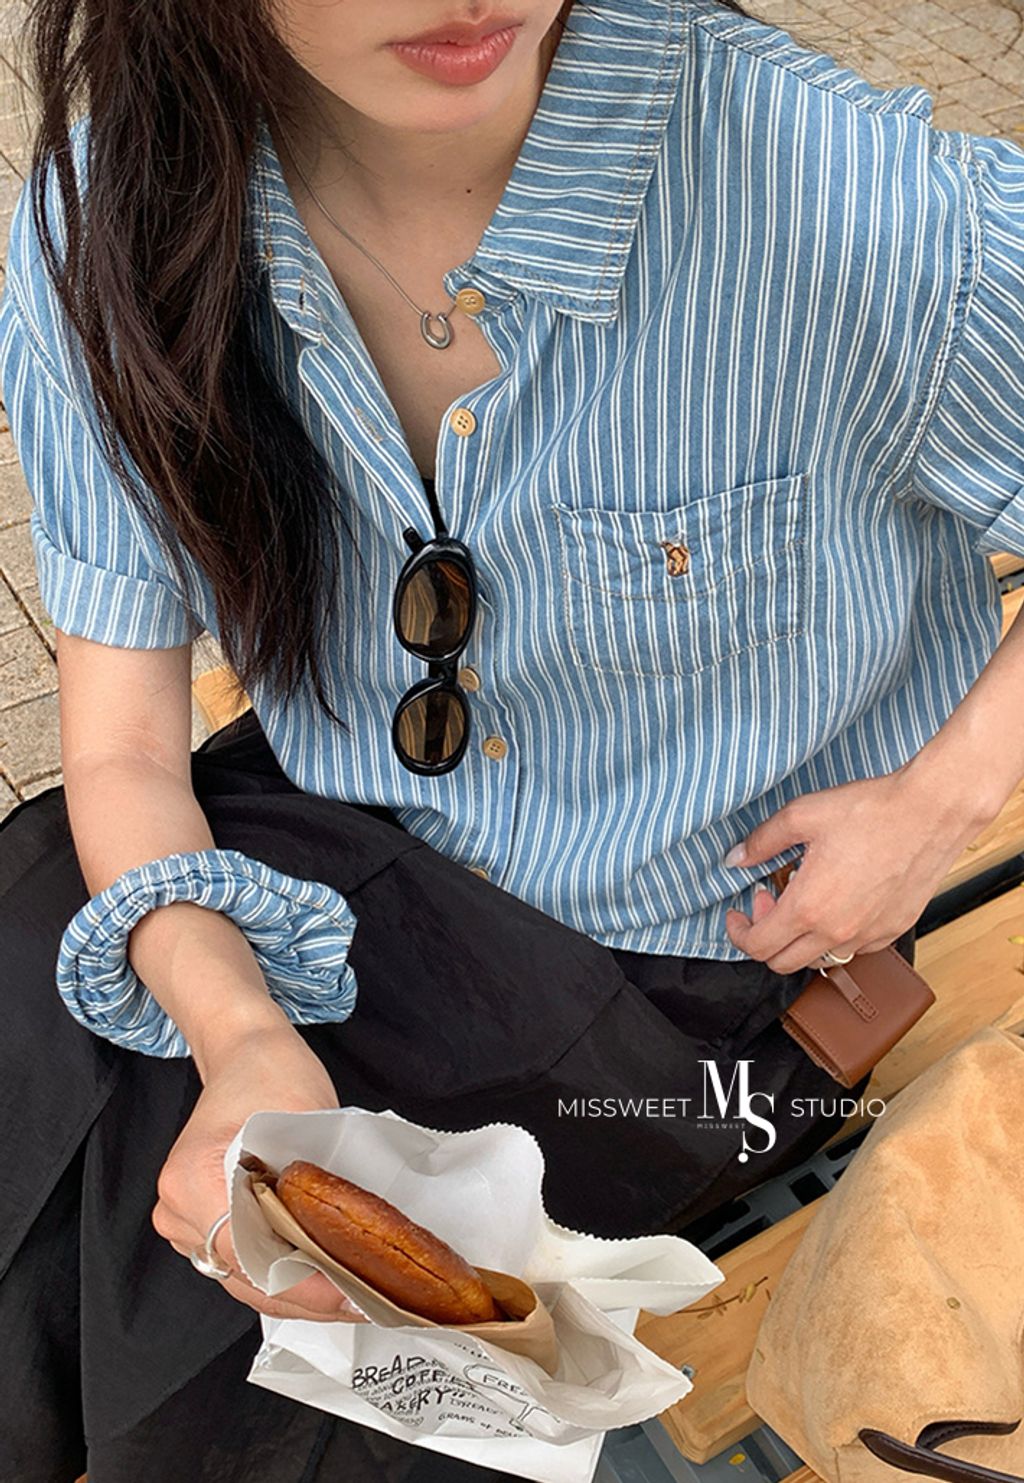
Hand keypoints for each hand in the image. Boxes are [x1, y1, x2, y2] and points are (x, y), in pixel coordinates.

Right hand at [151, 1023, 367, 1322]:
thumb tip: (359, 1250)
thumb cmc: (273, 1073)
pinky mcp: (203, 1225)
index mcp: (192, 1182)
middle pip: (250, 1280)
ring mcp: (185, 1223)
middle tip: (375, 1303)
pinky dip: (288, 1274)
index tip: (356, 1294)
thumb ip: (321, 1186)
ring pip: (249, 1281)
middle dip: (313, 1296)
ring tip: (361, 1295)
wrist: (244, 1052)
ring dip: (304, 1291)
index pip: (252, 1258)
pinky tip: (331, 1277)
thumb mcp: (308, 1119)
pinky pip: (247, 1266)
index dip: (308, 1283)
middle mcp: (177, 1212)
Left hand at [721, 763, 989, 973]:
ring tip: (804, 899)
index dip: (739, 933)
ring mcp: (868, 936)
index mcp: (808, 907)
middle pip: (783, 963)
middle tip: (770, 899)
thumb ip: (762, 842)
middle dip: (765, 936)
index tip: (737, 915)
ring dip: (799, 939)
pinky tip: (837, 901)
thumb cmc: (869, 811)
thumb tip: (735, 859)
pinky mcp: (892, 931)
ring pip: (818, 959)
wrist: (930, 814)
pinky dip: (834, 935)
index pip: (758, 947)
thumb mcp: (802, 815)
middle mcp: (837, 932)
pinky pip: (853, 949)